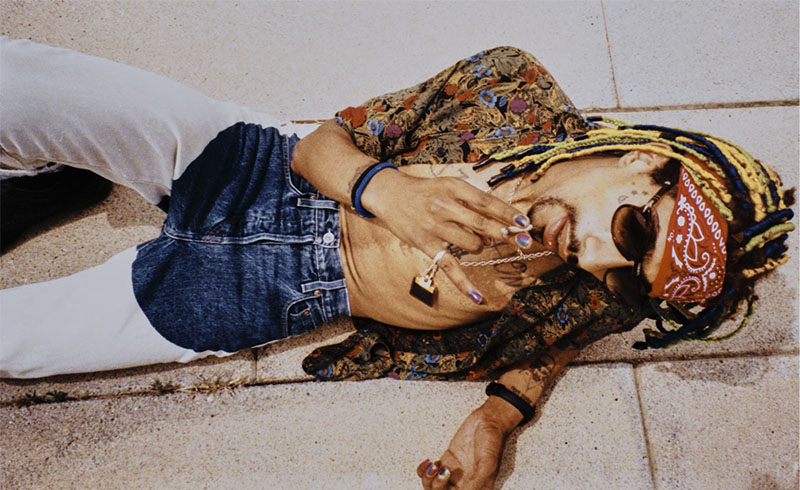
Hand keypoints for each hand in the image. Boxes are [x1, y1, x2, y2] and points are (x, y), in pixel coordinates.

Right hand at [362, 169, 533, 301]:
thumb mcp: (449, 185)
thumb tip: (504, 217)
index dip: (508, 214)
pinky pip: (450, 267)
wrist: (390, 194)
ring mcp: (435, 227)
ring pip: (472, 244)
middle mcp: (445, 206)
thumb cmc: (426, 191)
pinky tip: (478, 297)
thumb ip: (474, 199)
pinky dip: (464, 284)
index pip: (487, 202)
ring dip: (481, 246)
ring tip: (476, 241)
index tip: (526, 224)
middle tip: (525, 242)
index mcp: (454, 188)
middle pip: (482, 224)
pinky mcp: (426, 245)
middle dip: (506, 234)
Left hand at [417, 399, 519, 488]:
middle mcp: (465, 484)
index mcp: (477, 489)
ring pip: (433, 486)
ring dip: (428, 479)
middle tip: (444, 470)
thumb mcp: (487, 464)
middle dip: (437, 486)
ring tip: (434, 466)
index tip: (447, 479)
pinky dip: (424, 471)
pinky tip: (429, 463)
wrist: (487, 420)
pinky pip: (429, 473)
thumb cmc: (492, 442)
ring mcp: (454, 474)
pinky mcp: (446, 462)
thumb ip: (475, 481)